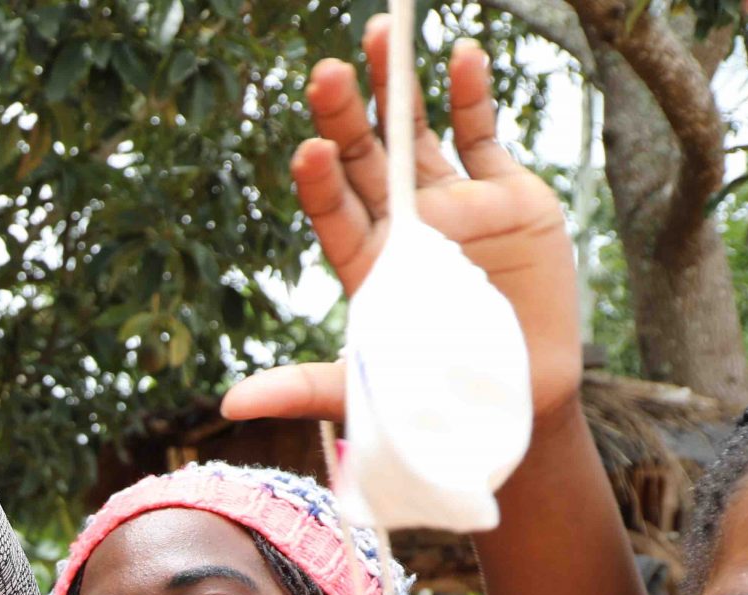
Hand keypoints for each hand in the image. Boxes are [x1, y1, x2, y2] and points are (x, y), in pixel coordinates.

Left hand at [223, 27, 578, 423]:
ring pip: (416, 135)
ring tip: (380, 35)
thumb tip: (230, 405)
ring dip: (398, 87)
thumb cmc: (435, 400)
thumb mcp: (370, 394)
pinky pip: (482, 138)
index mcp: (364, 264)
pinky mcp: (506, 198)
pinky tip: (459, 55)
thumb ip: (305, 389)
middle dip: (346, 115)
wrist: (516, 400)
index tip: (306, 150)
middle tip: (325, 72)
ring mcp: (452, 206)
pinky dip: (472, 97)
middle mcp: (401, 225)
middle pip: (364, 159)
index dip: (318, 182)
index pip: (332, 211)